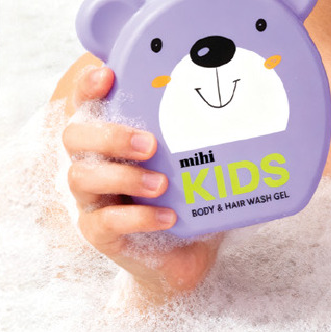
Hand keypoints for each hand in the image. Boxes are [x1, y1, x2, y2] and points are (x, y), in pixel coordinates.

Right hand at [61, 62, 222, 305]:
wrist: (184, 256)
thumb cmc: (188, 197)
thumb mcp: (196, 160)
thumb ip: (208, 133)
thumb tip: (255, 104)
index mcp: (112, 138)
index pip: (86, 103)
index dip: (87, 86)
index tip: (108, 75)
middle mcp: (94, 162)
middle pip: (75, 136)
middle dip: (110, 134)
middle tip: (150, 143)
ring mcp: (93, 199)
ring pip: (82, 177)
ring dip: (123, 176)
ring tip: (162, 183)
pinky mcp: (100, 233)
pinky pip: (105, 222)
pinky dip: (138, 217)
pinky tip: (168, 217)